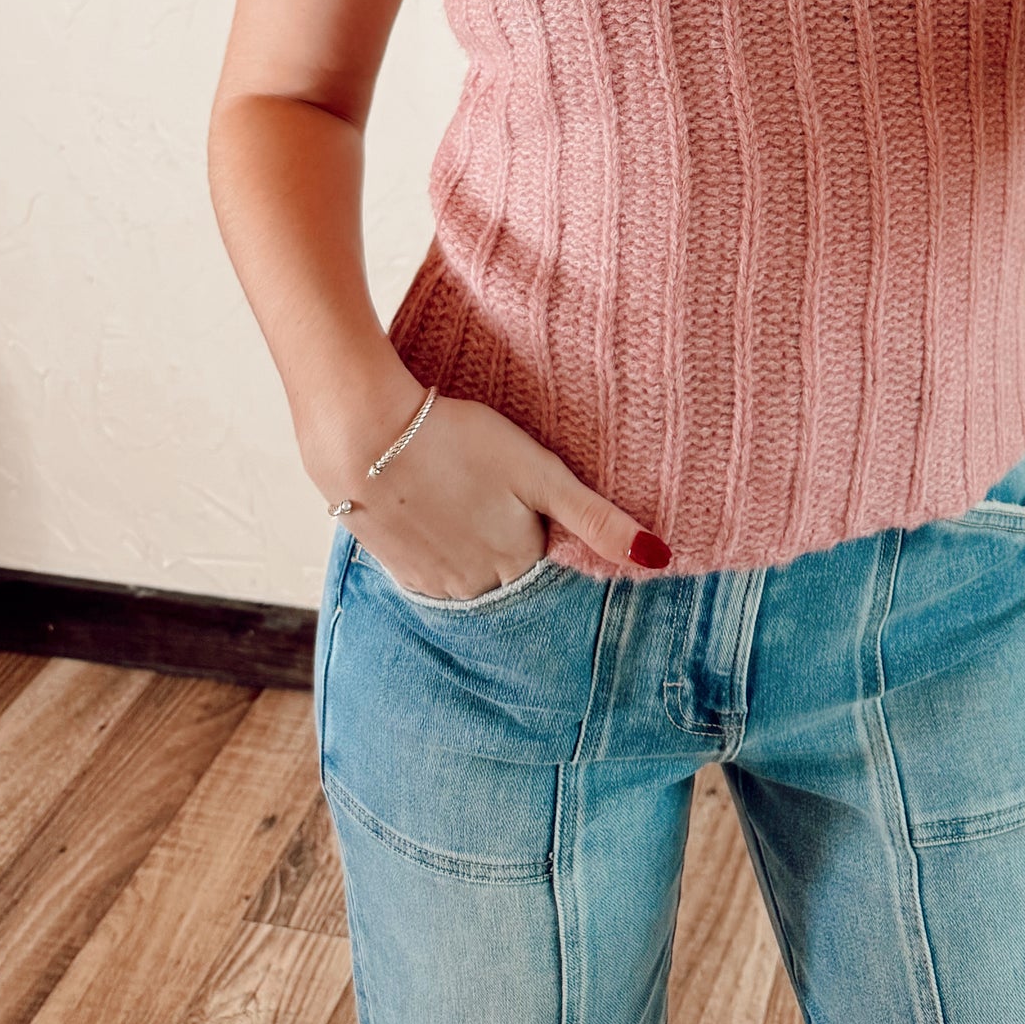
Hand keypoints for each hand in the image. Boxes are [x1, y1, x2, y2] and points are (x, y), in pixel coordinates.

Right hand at [316, 390, 669, 594]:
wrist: (365, 437)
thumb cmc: (459, 442)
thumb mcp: (540, 473)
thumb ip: (596, 518)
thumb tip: (659, 558)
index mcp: (518, 561)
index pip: (548, 553)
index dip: (544, 518)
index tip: (530, 490)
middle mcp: (477, 586)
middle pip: (510, 566)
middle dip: (510, 535)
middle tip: (493, 485)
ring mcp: (432, 582)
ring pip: (470, 569)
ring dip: (472, 542)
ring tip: (464, 493)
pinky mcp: (396, 568)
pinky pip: (432, 568)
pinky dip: (437, 544)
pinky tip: (433, 509)